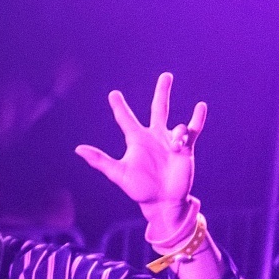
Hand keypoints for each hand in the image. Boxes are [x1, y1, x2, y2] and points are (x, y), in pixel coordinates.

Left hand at [74, 72, 205, 225]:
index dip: (119, 106)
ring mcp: (171, 141)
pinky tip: (200, 107)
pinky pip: (193, 130)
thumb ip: (99, 160)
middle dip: (162, 92)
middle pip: (159, 108)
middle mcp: (154, 136)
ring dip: (178, 131)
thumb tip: (78, 149)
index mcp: (137, 140)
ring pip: (177, 124)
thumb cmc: (139, 189)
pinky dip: (197, 119)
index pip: (125, 118)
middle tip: (166, 76)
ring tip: (176, 145)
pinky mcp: (186, 149)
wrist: (162, 202)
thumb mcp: (117, 173)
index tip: (113, 94)